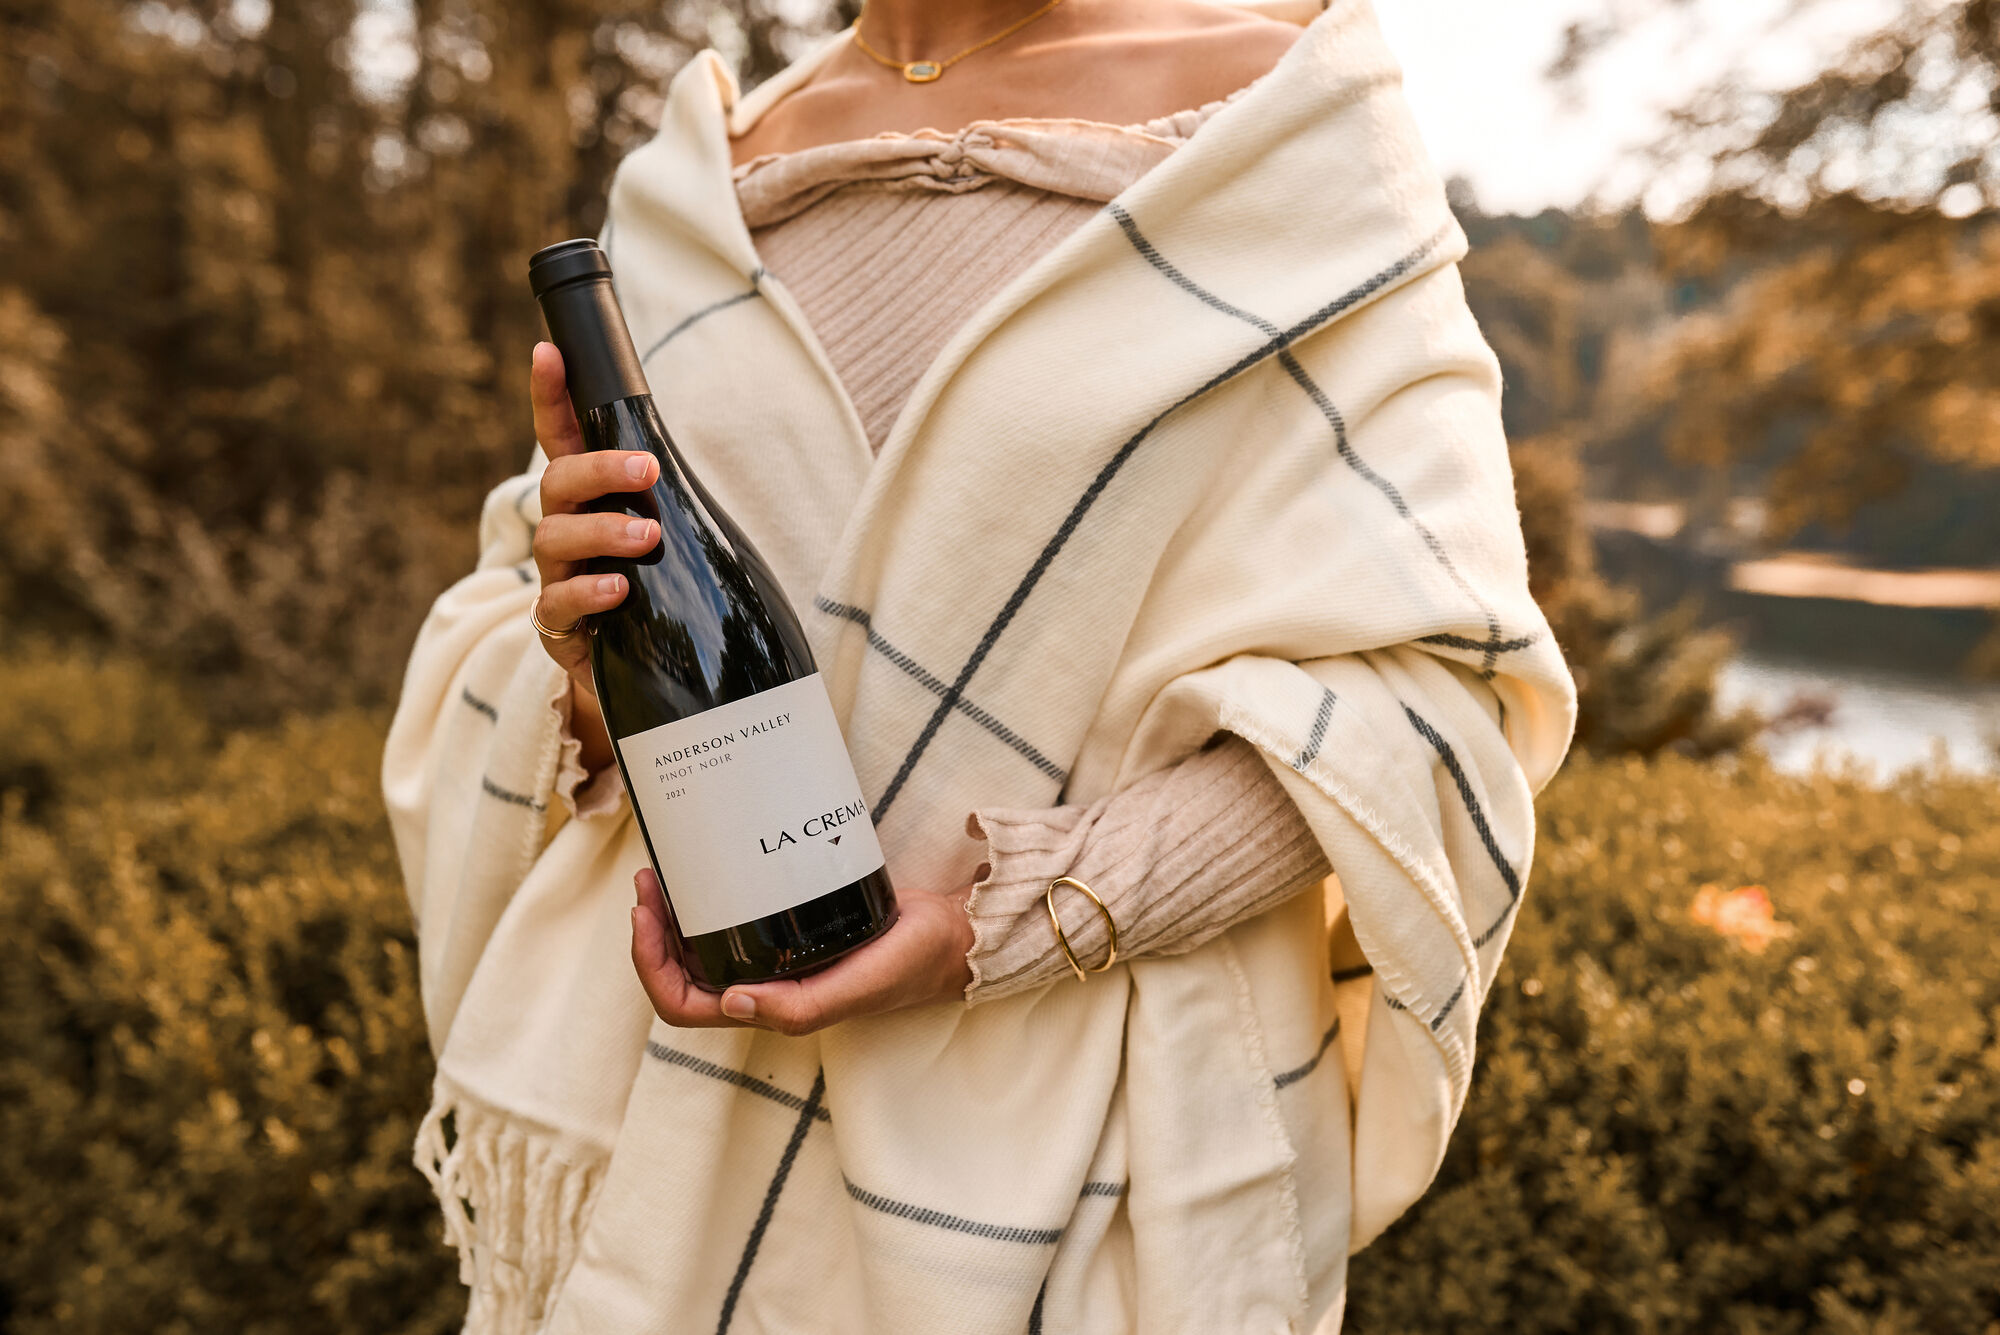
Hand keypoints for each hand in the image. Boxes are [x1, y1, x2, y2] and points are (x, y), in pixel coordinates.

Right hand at [527, 340, 659, 691]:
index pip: (560, 438)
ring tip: (647, 538)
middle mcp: (564, 531)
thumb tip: (690, 461)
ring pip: (556, 538)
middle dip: (600, 469)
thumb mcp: (669, 541)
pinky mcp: (557, 627)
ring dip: (604, 531)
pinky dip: (588, 592)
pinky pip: (558, 604)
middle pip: (559, 481)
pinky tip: (619, 589)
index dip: (549, 395)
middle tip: (646, 469)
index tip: (547, 352)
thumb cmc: (660, 595)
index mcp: (589, 502)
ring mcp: (556, 578)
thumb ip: (668, 502)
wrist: (646, 677)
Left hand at [630, 869, 975, 1035]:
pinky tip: (704, 872)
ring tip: (663, 873)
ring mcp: (771, 964)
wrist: (948, 937)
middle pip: (678, 976)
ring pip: (696, 952)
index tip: (647, 914)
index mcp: (772, 1010)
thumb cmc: (909, 964)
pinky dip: (702, 905)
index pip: (683, 1006)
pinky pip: (726, 928)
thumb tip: (732, 1003)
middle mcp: (762, 990)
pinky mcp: (784, 935)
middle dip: (650, 934)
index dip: (652, 966)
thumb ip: (803, 1006)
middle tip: (649, 882)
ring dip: (669, 919)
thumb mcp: (861, 984)